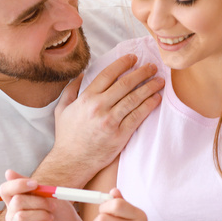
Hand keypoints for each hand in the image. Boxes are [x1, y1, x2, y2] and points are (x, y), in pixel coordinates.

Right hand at [0, 170, 88, 220]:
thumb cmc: (60, 213)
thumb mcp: (47, 194)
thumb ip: (28, 185)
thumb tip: (8, 172)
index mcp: (15, 203)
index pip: (4, 190)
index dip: (18, 184)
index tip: (36, 184)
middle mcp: (12, 218)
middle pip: (16, 202)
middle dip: (39, 201)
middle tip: (53, 206)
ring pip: (21, 217)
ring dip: (42, 214)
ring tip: (51, 218)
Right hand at [51, 55, 163, 179]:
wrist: (72, 162)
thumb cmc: (67, 136)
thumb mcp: (62, 109)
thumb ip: (71, 90)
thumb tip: (81, 75)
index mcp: (86, 98)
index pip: (108, 74)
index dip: (123, 64)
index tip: (133, 58)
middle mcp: (99, 107)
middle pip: (125, 84)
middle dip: (141, 73)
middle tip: (152, 66)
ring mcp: (110, 121)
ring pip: (134, 98)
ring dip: (149, 87)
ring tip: (159, 81)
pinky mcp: (120, 135)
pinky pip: (137, 116)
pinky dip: (149, 105)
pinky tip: (156, 98)